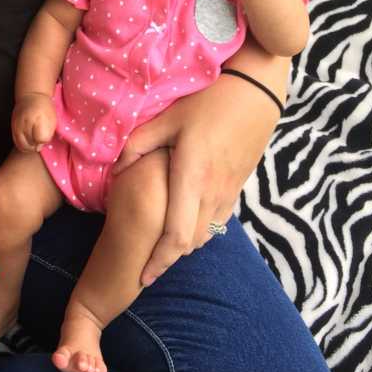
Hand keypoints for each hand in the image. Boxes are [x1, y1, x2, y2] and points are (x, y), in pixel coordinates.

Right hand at [12, 93, 56, 151]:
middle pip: (31, 143)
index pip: (41, 139)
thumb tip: (39, 147)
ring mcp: (18, 124)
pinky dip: (22, 144)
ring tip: (34, 141)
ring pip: (22, 145)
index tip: (46, 137)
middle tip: (40, 140)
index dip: (44, 140)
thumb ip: (48, 134)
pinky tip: (27, 141)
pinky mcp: (13, 126)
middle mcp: (26, 121)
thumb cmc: (45, 108)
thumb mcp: (52, 119)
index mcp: (39, 118)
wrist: (31, 95)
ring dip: (29, 146)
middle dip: (37, 144)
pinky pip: (16, 141)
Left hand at [118, 77, 278, 284]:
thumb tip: (116, 168)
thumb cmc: (208, 101)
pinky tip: (185, 223)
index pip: (176, 235)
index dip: (159, 262)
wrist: (255, 94)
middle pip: (190, 244)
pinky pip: (217, 222)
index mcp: (191, 177)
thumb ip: (139, 145)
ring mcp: (228, 193)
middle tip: (144, 266)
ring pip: (205, 236)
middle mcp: (212, 192)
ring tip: (160, 248)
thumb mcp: (167, 117)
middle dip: (168, 260)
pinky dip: (200, 231)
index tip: (142, 277)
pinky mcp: (237, 188)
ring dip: (183, 246)